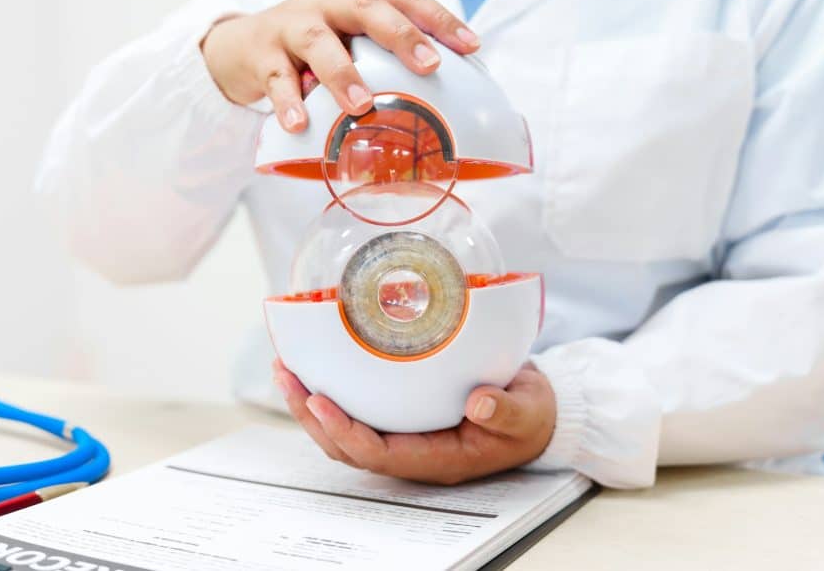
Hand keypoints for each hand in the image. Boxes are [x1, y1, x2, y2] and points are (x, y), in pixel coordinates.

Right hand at [201, 0, 479, 132]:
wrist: (238, 48)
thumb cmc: (308, 52)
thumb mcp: (347, 44)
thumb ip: (381, 61)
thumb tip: (442, 102)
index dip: (439, 18)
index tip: (471, 46)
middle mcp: (326, 4)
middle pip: (366, 8)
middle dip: (401, 35)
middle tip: (428, 66)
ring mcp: (290, 25)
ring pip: (318, 41)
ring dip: (342, 73)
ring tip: (360, 105)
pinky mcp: (260, 54)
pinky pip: (276, 78)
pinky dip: (288, 103)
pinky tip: (299, 125)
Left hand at [272, 358, 555, 484]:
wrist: (537, 413)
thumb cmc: (531, 415)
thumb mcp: (528, 411)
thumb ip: (507, 410)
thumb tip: (479, 402)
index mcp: (439, 458)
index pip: (379, 454)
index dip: (345, 431)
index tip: (319, 400)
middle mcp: (413, 452)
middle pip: (348, 447)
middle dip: (311, 415)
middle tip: (286, 374)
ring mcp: (405, 436)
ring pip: (344, 433)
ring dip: (310, 404)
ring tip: (285, 368)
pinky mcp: (401, 417)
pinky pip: (357, 413)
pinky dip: (331, 392)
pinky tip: (314, 366)